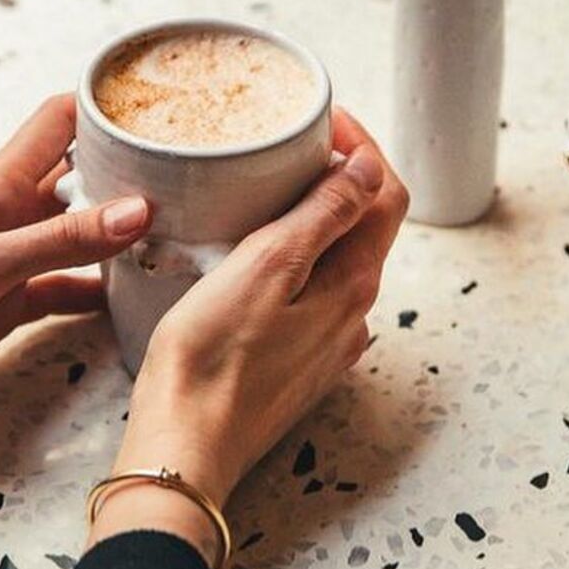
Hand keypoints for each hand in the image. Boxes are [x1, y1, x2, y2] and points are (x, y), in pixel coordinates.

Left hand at [0, 95, 152, 455]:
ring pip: (81, 230)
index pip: (59, 120)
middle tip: (188, 173)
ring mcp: (12, 259)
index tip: (156, 105)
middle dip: (130, 169)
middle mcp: (9, 214)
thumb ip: (62, 238)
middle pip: (81, 173)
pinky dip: (100, 288)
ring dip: (120, 230)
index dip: (104, 106)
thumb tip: (137, 211)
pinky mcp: (11, 303)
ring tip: (178, 229)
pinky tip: (132, 295)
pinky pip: (69, 285)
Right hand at [88, 109, 407, 565]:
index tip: (323, 119)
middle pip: (366, 225)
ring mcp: (327, 342)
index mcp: (353, 284)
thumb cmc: (210, 361)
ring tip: (270, 190)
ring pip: (338, 259)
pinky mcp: (296, 361)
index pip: (386, 194)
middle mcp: (352, 314)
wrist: (182, 450)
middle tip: (294, 143)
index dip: (363, 146)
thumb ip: (324, 215)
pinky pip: (312, 293)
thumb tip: (369, 166)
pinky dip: (297, 259)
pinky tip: (256, 256)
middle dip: (340, 176)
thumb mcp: (267, 268)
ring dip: (317, 217)